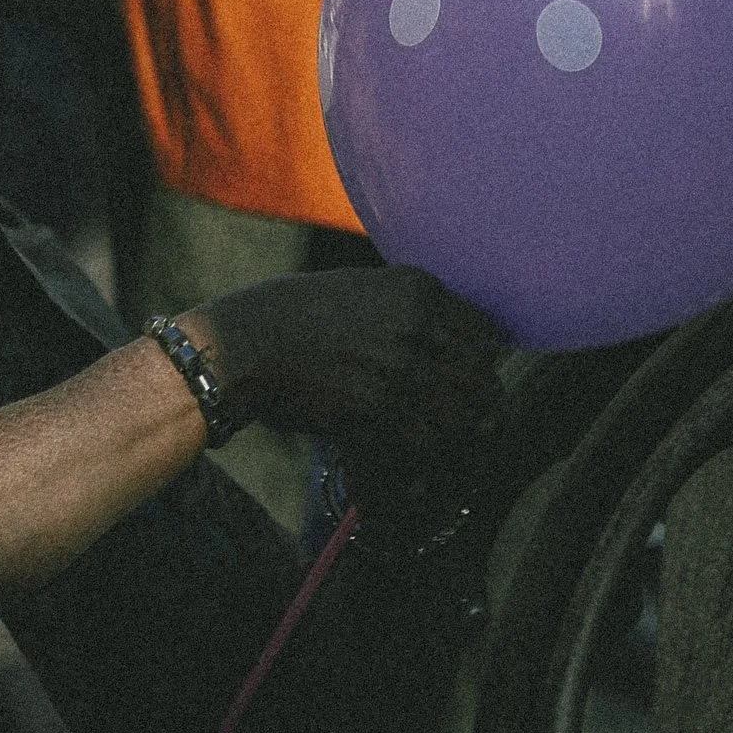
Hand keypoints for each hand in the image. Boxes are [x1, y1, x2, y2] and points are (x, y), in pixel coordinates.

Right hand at [180, 265, 506, 507]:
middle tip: (468, 408)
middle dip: (477, 396)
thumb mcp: (360, 288)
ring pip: (460, 411)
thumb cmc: (292, 313)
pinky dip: (423, 443)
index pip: (485, 331)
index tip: (471, 371)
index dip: (483, 357)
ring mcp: (399, 369)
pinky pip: (425, 436)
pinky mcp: (377, 408)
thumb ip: (406, 307)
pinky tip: (411, 439)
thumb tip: (438, 334)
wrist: (247, 343)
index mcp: (418, 290)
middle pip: (481, 374)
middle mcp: (417, 327)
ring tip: (442, 427)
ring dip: (454, 424)